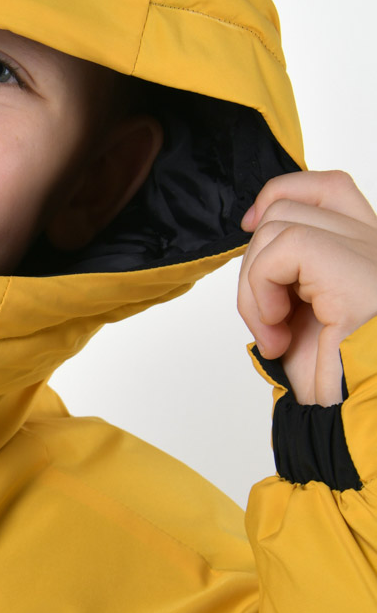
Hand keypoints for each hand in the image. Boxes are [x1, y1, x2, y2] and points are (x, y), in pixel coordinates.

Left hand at [238, 170, 376, 404]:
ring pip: (280, 224)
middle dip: (256, 262)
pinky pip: (284, 248)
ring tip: (276, 333)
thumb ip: (289, 271)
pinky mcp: (360, 272)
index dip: (281, 193)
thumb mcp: (301, 315)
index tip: (248, 227)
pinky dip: (261, 289)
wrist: (360, 424)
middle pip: (293, 204)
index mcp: (371, 255)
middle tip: (269, 321)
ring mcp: (375, 255)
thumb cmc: (337, 383)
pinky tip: (278, 331)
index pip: (330, 189)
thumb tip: (253, 229)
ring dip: (255, 285)